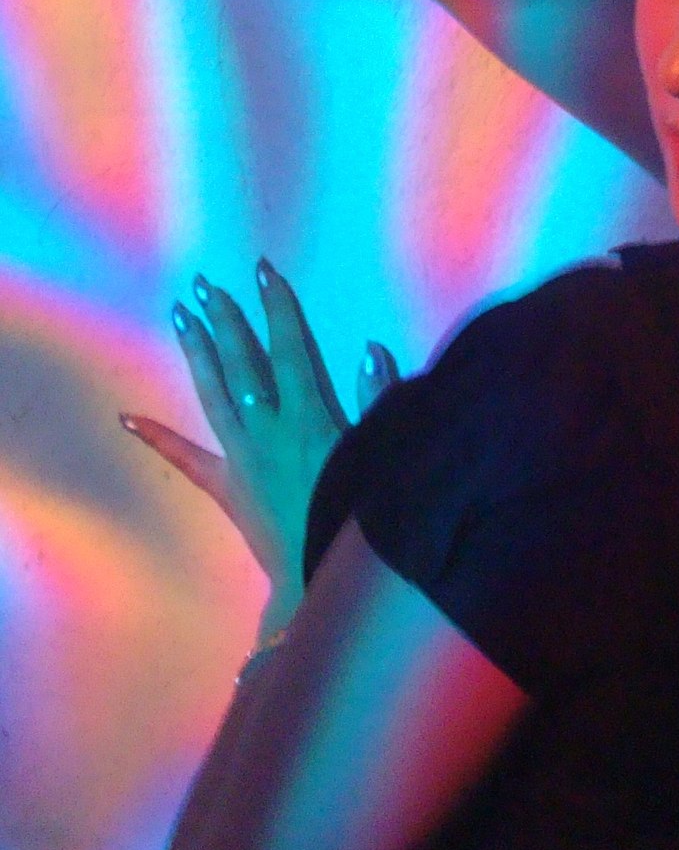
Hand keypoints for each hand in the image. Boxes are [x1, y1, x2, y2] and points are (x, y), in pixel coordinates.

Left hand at [121, 259, 399, 623]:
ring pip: (214, 395)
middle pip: (244, 363)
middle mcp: (268, 428)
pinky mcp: (225, 487)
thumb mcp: (379, 451)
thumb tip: (370, 350)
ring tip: (181, 315)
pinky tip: (128, 417)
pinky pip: (186, 460)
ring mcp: (241, 457)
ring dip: (199, 353)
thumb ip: (378, 399)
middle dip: (227, 320)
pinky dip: (157, 438)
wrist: (322, 575)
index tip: (262, 273)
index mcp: (309, 416)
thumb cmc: (360, 513)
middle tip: (206, 283)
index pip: (290, 349)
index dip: (277, 308)